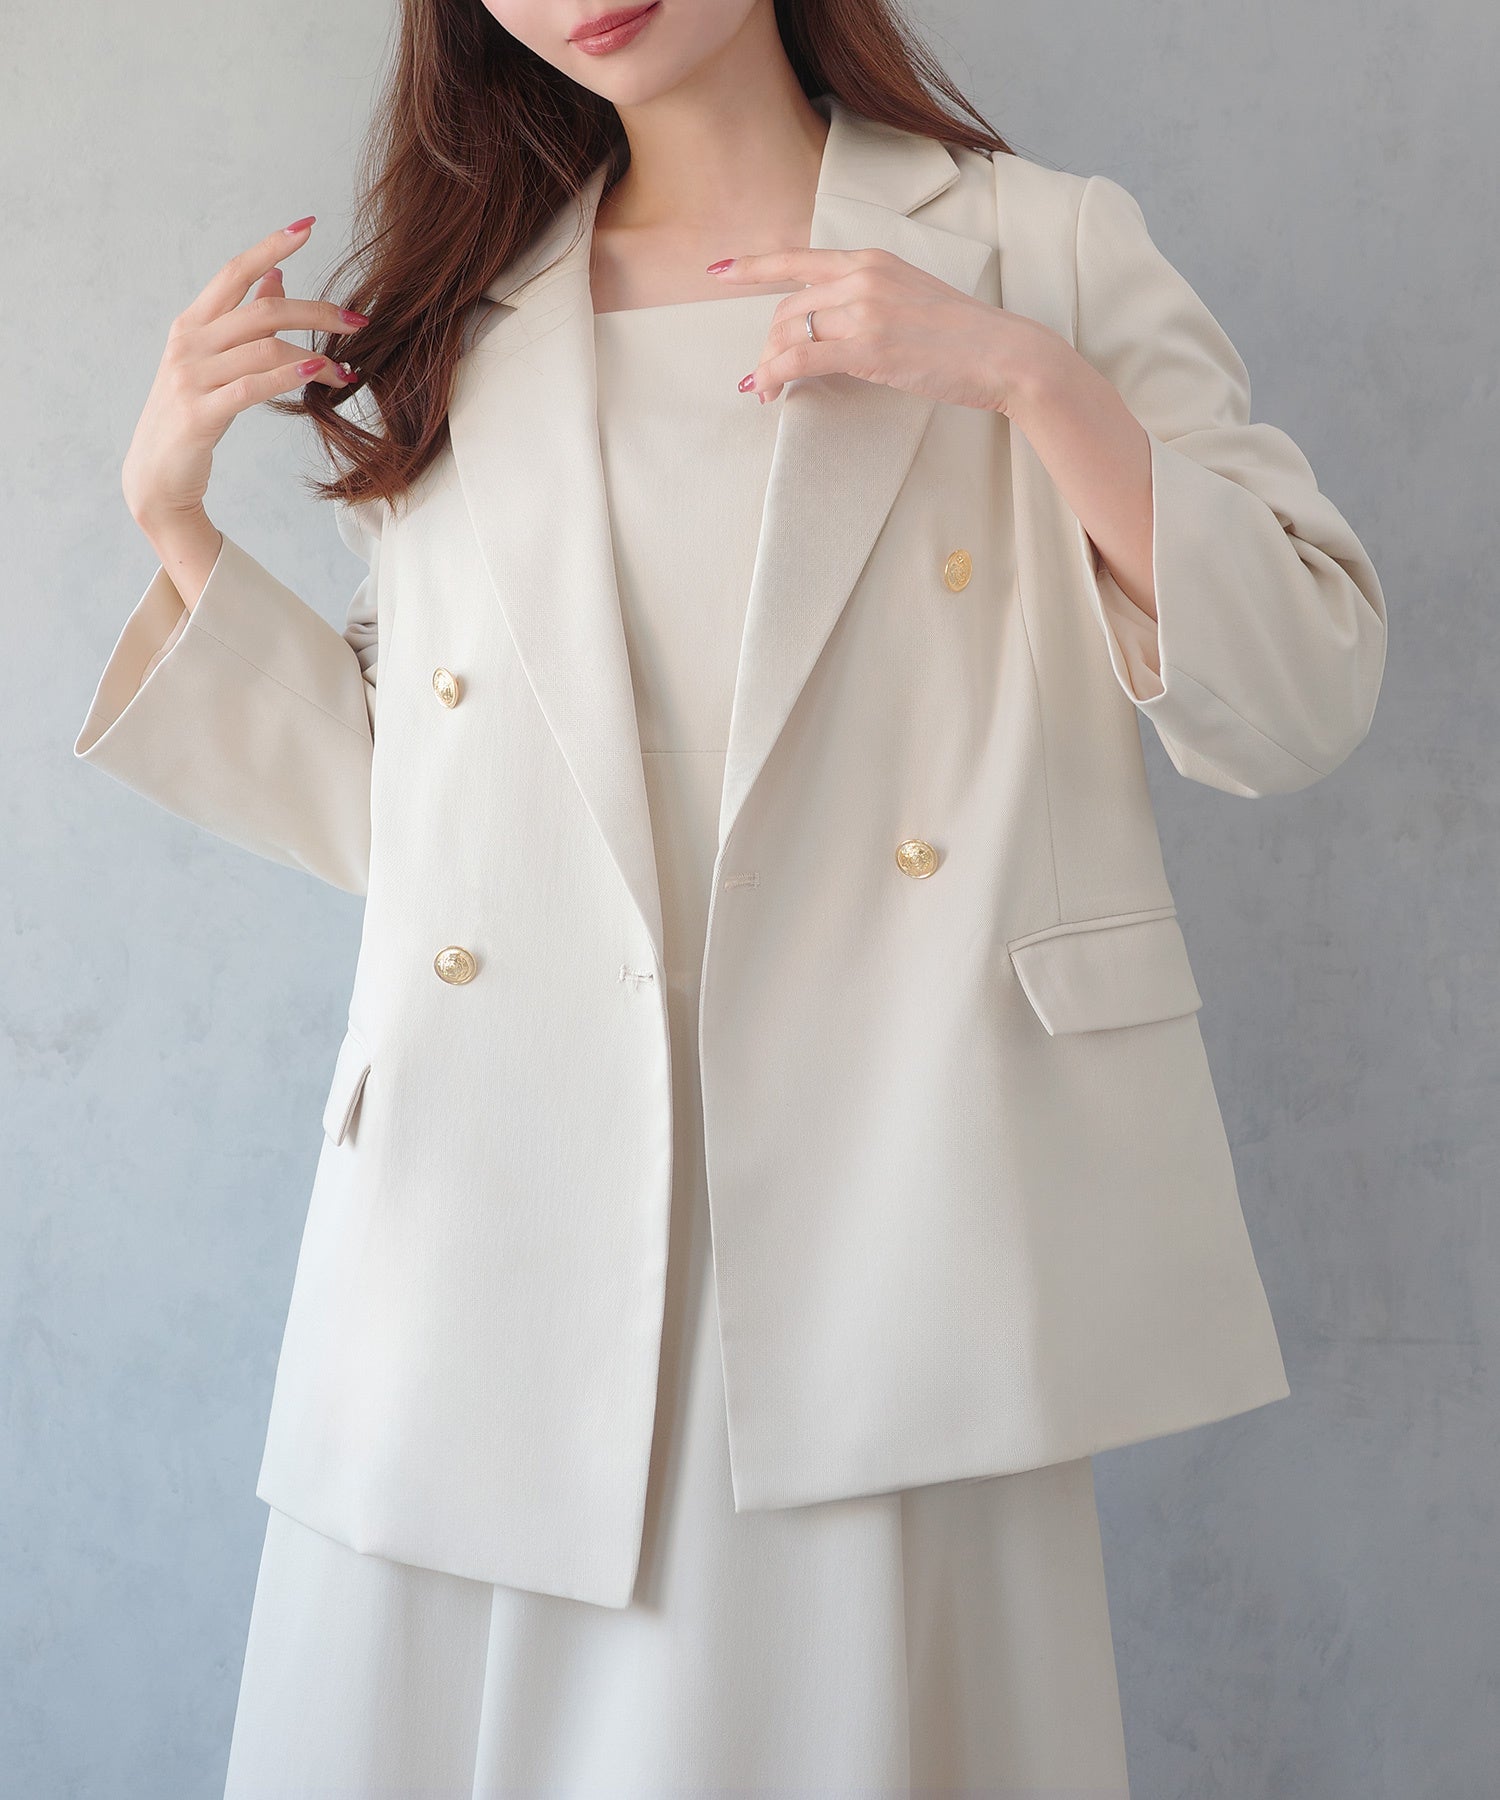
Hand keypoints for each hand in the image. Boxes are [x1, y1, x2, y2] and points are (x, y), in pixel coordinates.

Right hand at [121, 217, 368, 531]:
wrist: (157, 473)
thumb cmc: (193, 413)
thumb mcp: (215, 361)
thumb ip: (244, 320)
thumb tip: (277, 276)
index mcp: (193, 323)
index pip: (235, 272)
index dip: (271, 245)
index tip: (307, 226)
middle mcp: (189, 341)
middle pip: (262, 309)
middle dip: (316, 312)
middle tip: (358, 323)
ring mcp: (191, 375)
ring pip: (264, 347)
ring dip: (315, 357)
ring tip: (347, 372)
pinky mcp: (200, 411)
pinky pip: (253, 386)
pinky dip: (289, 376)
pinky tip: (319, 372)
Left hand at [708, 246, 1066, 412]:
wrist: (1003, 352)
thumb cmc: (962, 335)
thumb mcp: (911, 296)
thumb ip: (871, 298)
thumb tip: (836, 324)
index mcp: (871, 259)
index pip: (797, 259)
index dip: (752, 266)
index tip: (719, 271)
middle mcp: (862, 275)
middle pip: (787, 307)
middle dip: (766, 345)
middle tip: (762, 376)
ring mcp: (864, 309)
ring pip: (789, 333)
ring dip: (767, 366)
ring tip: (764, 391)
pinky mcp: (867, 346)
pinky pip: (800, 359)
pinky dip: (773, 376)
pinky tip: (765, 390)